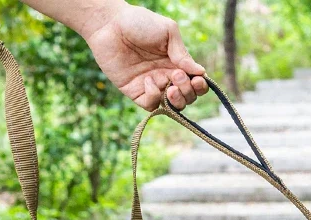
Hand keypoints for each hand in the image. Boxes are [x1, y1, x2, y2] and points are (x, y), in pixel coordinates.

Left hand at [84, 3, 207, 110]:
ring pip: (172, 106)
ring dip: (176, 101)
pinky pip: (151, 105)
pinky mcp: (136, 92)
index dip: (200, 86)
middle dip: (188, 93)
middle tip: (177, 77)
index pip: (195, 83)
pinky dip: (153, 96)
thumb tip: (200, 72)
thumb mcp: (167, 32)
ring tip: (171, 88)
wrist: (110, 25)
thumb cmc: (139, 22)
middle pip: (186, 98)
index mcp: (176, 63)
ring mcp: (152, 86)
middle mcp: (166, 77)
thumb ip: (182, 52)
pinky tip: (148, 80)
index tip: (197, 79)